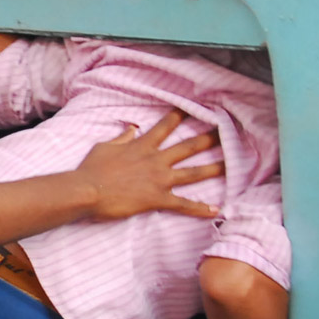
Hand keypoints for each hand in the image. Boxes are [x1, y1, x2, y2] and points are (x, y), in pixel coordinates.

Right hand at [76, 110, 223, 219]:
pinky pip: (183, 204)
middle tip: (226, 133)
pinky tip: (215, 210)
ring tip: (232, 166)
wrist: (87, 190)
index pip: (166, 126)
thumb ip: (122, 138)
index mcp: (143, 145)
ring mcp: (159, 180)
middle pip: (188, 146)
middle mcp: (156, 160)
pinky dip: (200, 208)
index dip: (181, 115)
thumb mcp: (105, 147)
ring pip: (193, 173)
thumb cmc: (92, 169)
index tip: (194, 108)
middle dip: (209, 138)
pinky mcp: (157, 199)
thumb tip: (131, 128)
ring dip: (214, 169)